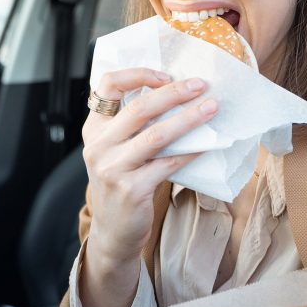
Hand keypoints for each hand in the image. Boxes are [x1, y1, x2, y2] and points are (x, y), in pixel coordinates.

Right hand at [82, 68, 216, 264]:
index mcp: (94, 129)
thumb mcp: (116, 151)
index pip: (108, 85)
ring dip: (188, 119)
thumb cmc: (122, 183)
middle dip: (174, 92)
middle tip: (200, 85)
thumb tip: (179, 96)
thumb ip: (133, 126)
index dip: (138, 74)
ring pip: (156, 135)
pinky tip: (207, 145)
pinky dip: (190, 152)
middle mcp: (99, 145)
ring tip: (211, 108)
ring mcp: (112, 168)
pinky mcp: (131, 189)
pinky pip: (168, 164)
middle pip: (139, 108)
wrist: (114, 232)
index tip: (166, 74)